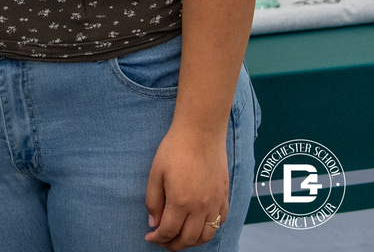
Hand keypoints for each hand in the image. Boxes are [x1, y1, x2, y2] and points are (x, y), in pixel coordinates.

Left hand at [145, 123, 229, 249]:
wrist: (201, 132)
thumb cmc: (175, 148)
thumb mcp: (156, 172)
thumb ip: (153, 200)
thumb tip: (154, 223)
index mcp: (181, 202)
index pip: (169, 231)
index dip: (157, 238)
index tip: (149, 236)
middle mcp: (201, 208)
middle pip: (188, 239)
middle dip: (173, 244)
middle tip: (162, 240)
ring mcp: (215, 203)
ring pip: (206, 236)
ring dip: (192, 242)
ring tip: (179, 237)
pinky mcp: (224, 197)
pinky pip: (219, 223)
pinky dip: (208, 230)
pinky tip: (198, 225)